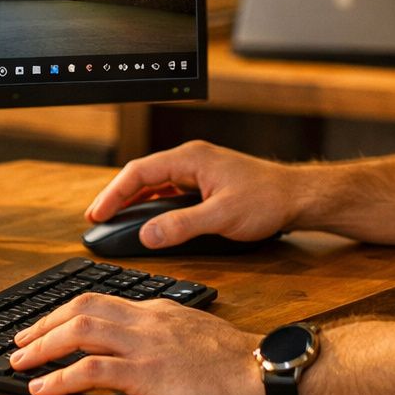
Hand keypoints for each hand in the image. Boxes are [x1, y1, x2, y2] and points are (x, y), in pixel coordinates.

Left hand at [9, 293, 267, 394]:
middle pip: (81, 308)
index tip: (47, 326)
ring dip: (41, 346)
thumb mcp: (196, 335)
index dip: (67, 313)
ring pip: (78, 331)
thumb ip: (167, 334)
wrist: (260, 371)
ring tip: (17, 362)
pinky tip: (41, 389)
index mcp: (156, 310)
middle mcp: (145, 320)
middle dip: (44, 323)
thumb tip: (147, 347)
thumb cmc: (236, 363)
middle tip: (19, 340)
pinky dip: (59, 379)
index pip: (101, 301)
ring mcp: (143, 344)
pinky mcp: (145, 374)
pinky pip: (91, 370)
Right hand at [86, 141, 303, 248]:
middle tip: (97, 219)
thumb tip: (147, 235)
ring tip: (113, 220)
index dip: (113, 193)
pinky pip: (169, 192)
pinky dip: (152, 205)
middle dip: (117, 196)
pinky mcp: (205, 184)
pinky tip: (146, 220)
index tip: (97, 214)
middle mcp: (191, 161)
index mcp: (190, 159)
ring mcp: (198, 172)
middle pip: (142, 175)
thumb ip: (181, 226)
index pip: (139, 172)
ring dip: (133, 201)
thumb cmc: (267, 199)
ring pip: (155, 184)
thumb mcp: (221, 216)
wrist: (297, 197)